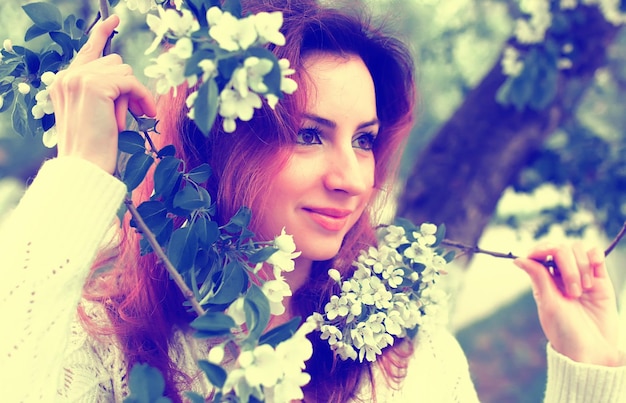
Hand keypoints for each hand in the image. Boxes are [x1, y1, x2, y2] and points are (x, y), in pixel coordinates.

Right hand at [48, 15, 156, 173]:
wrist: (84, 166)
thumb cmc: (93, 147)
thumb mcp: (95, 113)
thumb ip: (103, 91)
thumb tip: (126, 78)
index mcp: (64, 81)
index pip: (86, 50)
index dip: (101, 33)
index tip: (114, 18)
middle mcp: (68, 75)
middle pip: (114, 63)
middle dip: (128, 87)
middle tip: (136, 112)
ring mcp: (80, 78)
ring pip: (124, 72)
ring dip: (133, 96)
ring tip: (125, 120)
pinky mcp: (96, 85)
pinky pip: (131, 83)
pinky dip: (143, 97)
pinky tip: (147, 113)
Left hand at [514, 243, 621, 365]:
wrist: (593, 351)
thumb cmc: (566, 332)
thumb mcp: (550, 305)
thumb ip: (539, 278)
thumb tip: (517, 259)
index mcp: (544, 282)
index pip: (540, 254)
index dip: (541, 249)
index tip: (543, 253)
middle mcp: (561, 276)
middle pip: (561, 250)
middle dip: (568, 266)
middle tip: (574, 293)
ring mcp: (581, 277)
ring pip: (578, 251)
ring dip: (582, 266)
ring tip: (585, 290)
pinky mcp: (600, 280)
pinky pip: (597, 257)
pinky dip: (595, 254)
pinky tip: (595, 262)